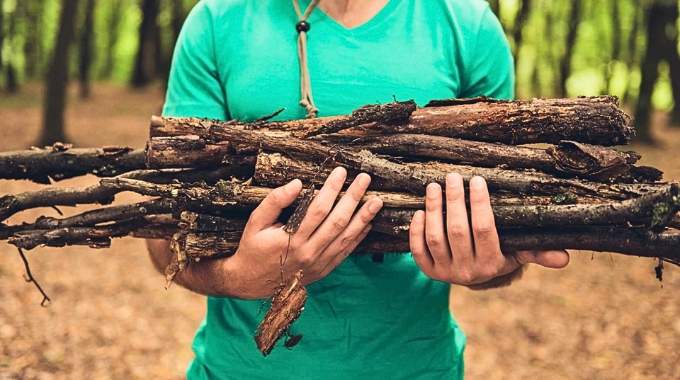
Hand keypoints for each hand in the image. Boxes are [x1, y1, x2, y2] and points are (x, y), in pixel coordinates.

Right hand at [224, 167, 382, 298]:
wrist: (250, 283)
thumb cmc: (253, 248)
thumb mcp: (255, 222)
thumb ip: (275, 201)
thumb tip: (297, 184)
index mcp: (291, 240)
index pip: (318, 209)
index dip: (332, 189)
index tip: (341, 172)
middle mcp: (309, 253)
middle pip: (338, 222)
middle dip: (353, 198)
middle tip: (365, 179)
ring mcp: (318, 263)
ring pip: (346, 238)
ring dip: (363, 218)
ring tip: (376, 201)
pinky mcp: (323, 270)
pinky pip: (345, 252)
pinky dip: (358, 238)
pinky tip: (367, 223)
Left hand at [409, 173, 568, 285]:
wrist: (474, 275)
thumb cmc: (500, 254)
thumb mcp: (518, 253)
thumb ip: (538, 253)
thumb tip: (565, 258)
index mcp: (492, 264)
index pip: (484, 230)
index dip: (480, 204)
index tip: (478, 180)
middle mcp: (467, 271)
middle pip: (457, 231)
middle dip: (455, 201)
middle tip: (453, 176)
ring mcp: (445, 271)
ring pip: (435, 237)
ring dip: (434, 209)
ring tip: (434, 186)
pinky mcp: (428, 270)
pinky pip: (418, 250)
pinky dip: (416, 230)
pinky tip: (420, 210)